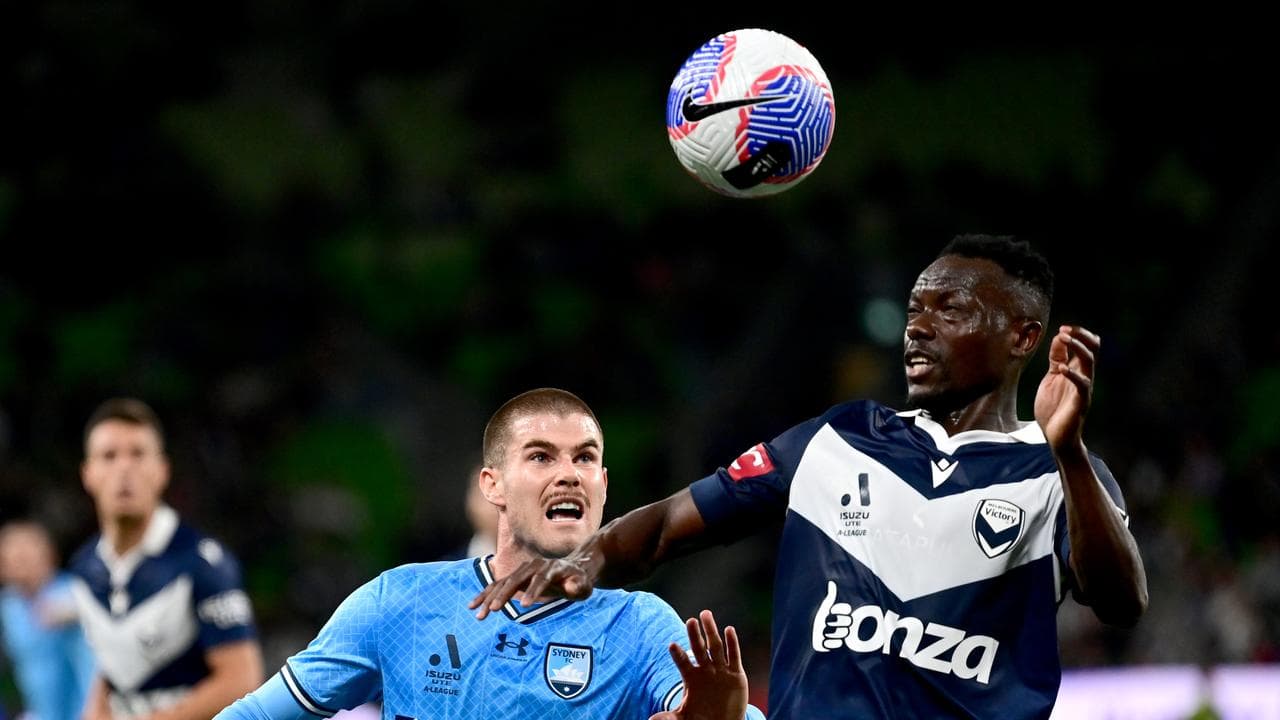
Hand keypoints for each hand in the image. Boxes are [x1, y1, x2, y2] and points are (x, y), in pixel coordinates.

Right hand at [469, 554, 596, 619]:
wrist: (572, 568)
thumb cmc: (580, 581)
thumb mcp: (584, 585)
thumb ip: (578, 586)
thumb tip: (573, 587)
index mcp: (552, 567)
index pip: (541, 579)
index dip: (533, 591)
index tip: (524, 606)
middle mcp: (534, 566)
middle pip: (516, 579)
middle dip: (504, 595)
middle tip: (493, 611)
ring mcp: (523, 570)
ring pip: (502, 582)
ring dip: (489, 597)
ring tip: (479, 615)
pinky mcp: (515, 577)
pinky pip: (497, 585)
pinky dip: (485, 595)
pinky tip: (473, 606)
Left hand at [650, 610, 747, 719]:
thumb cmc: (701, 719)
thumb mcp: (683, 719)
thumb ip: (669, 718)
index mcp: (691, 678)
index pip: (683, 663)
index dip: (678, 655)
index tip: (672, 645)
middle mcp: (705, 670)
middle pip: (698, 649)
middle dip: (694, 635)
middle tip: (690, 620)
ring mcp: (720, 670)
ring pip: (715, 647)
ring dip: (711, 631)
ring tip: (705, 615)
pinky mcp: (736, 675)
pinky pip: (734, 656)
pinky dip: (732, 643)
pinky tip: (729, 630)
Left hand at [1034, 325, 1098, 451]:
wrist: (1057, 438)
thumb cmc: (1054, 408)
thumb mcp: (1051, 378)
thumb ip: (1056, 359)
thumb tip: (1058, 337)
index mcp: (1077, 370)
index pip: (1086, 346)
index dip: (1077, 334)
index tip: (1062, 328)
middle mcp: (1084, 377)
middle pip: (1092, 349)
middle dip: (1080, 336)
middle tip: (1065, 329)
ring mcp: (1084, 389)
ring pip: (1089, 362)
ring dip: (1078, 347)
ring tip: (1064, 338)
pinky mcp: (1081, 402)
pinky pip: (1082, 385)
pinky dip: (1073, 374)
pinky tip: (1061, 368)